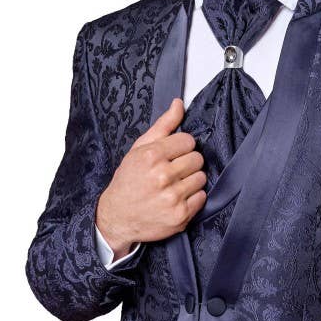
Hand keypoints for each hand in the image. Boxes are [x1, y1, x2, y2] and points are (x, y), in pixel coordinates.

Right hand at [95, 98, 205, 250]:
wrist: (118, 217)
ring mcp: (172, 197)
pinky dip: (193, 198)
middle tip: (173, 171)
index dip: (181, 147)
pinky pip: (202, 197)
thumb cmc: (129, 181)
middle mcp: (162, 176)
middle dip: (187, 163)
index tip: (172, 155)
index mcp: (152, 156)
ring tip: (175, 185)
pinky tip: (177, 199)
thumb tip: (179, 103)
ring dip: (191, 181)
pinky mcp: (181, 215)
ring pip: (202, 178)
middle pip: (197, 159)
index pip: (188, 141)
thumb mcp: (139, 149)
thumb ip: (163, 126)